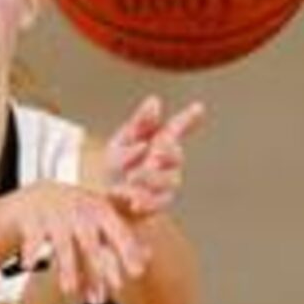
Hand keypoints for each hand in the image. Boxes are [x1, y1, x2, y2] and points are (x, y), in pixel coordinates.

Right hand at [10, 180, 148, 303]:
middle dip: (98, 267)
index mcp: (101, 212)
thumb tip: (148, 257)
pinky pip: (32, 239)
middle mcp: (79, 214)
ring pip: (63, 246)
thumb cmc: (76, 214)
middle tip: (107, 291)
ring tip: (69, 290)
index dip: (128, 252)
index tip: (137, 272)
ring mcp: (55, 217)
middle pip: (90, 243)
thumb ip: (123, 239)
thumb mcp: (102, 219)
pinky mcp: (33, 221)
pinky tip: (29, 265)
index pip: (119, 233)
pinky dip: (30, 252)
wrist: (39, 197)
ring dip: (67, 269)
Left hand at [103, 95, 205, 216]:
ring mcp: (167, 182)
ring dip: (149, 178)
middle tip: (151, 155)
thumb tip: (154, 101)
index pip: (177, 126)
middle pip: (176, 155)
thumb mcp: (121, 141)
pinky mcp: (161, 202)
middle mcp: (168, 160)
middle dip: (164, 154)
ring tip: (131, 178)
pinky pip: (160, 202)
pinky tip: (133, 202)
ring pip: (169, 179)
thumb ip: (139, 123)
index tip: (198, 108)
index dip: (189, 117)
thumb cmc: (115, 166)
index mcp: (160, 139)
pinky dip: (146, 200)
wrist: (105, 199)